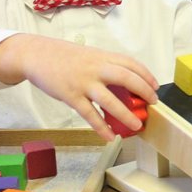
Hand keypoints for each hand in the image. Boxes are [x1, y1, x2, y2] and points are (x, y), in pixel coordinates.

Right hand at [0, 34, 158, 141]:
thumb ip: (106, 67)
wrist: (36, 55)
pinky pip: (89, 114)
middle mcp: (96, 68)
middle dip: (144, 91)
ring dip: (126, 114)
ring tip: (137, 125)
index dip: (146, 75)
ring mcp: (83, 82)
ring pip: (110, 100)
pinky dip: (100, 127)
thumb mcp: (90, 56)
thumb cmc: (65, 57)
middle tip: (153, 103)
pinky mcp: (71, 95)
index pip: (131, 64)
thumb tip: (125, 84)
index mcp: (102, 57)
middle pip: (127, 78)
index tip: (155, 86)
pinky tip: (109, 136)